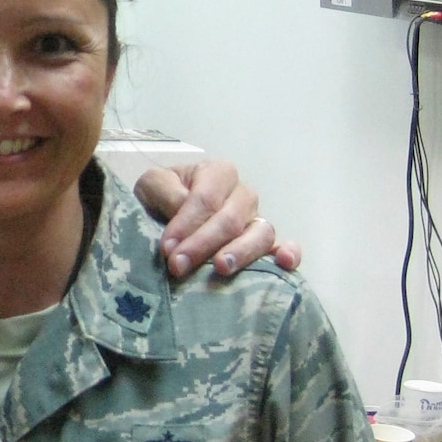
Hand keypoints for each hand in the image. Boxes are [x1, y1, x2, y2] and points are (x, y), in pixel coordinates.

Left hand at [133, 160, 302, 278]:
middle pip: (231, 219)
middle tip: (178, 265)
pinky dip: (288, 253)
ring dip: (240, 251)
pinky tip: (284, 263)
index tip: (167, 248)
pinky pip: (282, 246)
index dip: (186, 223)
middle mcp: (242, 195)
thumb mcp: (152, 185)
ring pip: (260, 233)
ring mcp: (256, 219)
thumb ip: (165, 192)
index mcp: (217, 173)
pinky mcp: (263, 244)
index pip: (206, 199)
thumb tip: (183, 210)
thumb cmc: (161, 197)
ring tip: (220, 268)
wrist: (163, 212)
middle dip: (203, 243)